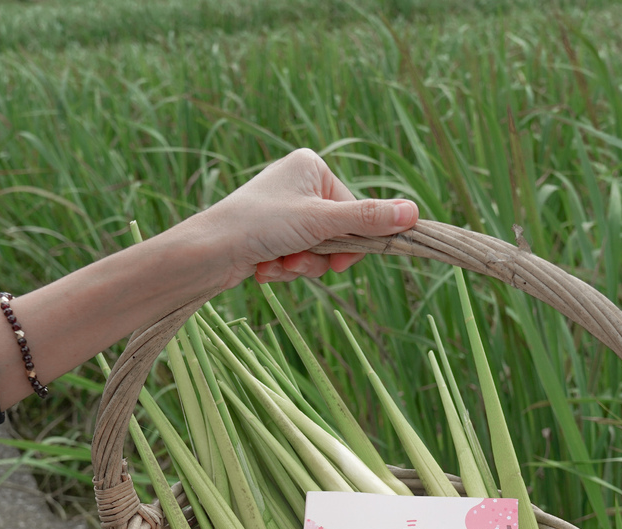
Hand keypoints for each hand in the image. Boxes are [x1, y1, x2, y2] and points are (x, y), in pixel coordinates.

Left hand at [195, 147, 419, 287]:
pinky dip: (283, 269)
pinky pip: (295, 257)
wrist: (208, 252)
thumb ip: (367, 219)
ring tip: (275, 264)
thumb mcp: (320, 222)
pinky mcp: (270, 233)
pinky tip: (262, 268)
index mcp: (312, 166)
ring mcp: (284, 210)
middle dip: (317, 258)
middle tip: (295, 262)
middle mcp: (298, 183)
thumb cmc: (259, 225)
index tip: (337, 262)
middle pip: (336, 234)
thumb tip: (414, 213)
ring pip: (316, 251)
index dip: (349, 243)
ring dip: (299, 267)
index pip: (354, 212)